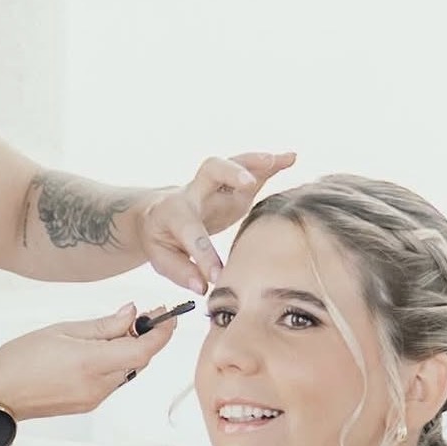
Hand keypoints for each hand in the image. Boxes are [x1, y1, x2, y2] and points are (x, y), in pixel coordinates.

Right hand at [0, 302, 176, 421]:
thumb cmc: (20, 359)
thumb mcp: (62, 330)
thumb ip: (102, 325)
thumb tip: (131, 314)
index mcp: (92, 362)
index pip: (144, 350)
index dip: (162, 333)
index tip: (167, 317)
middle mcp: (98, 385)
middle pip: (138, 361)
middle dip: (144, 339)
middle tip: (140, 317)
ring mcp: (94, 399)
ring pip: (126, 372)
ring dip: (127, 352)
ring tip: (110, 333)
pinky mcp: (88, 405)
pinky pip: (112, 382)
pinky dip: (113, 364)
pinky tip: (96, 352)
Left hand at [139, 152, 296, 293]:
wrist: (157, 214)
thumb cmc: (160, 238)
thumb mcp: (160, 258)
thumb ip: (181, 272)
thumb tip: (203, 286)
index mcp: (174, 213)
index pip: (191, 232)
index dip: (204, 256)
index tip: (218, 277)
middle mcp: (195, 192)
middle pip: (210, 170)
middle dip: (230, 173)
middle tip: (249, 183)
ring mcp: (215, 187)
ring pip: (234, 164)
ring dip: (257, 162)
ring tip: (280, 160)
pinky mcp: (232, 188)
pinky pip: (252, 172)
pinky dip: (272, 165)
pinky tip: (290, 159)